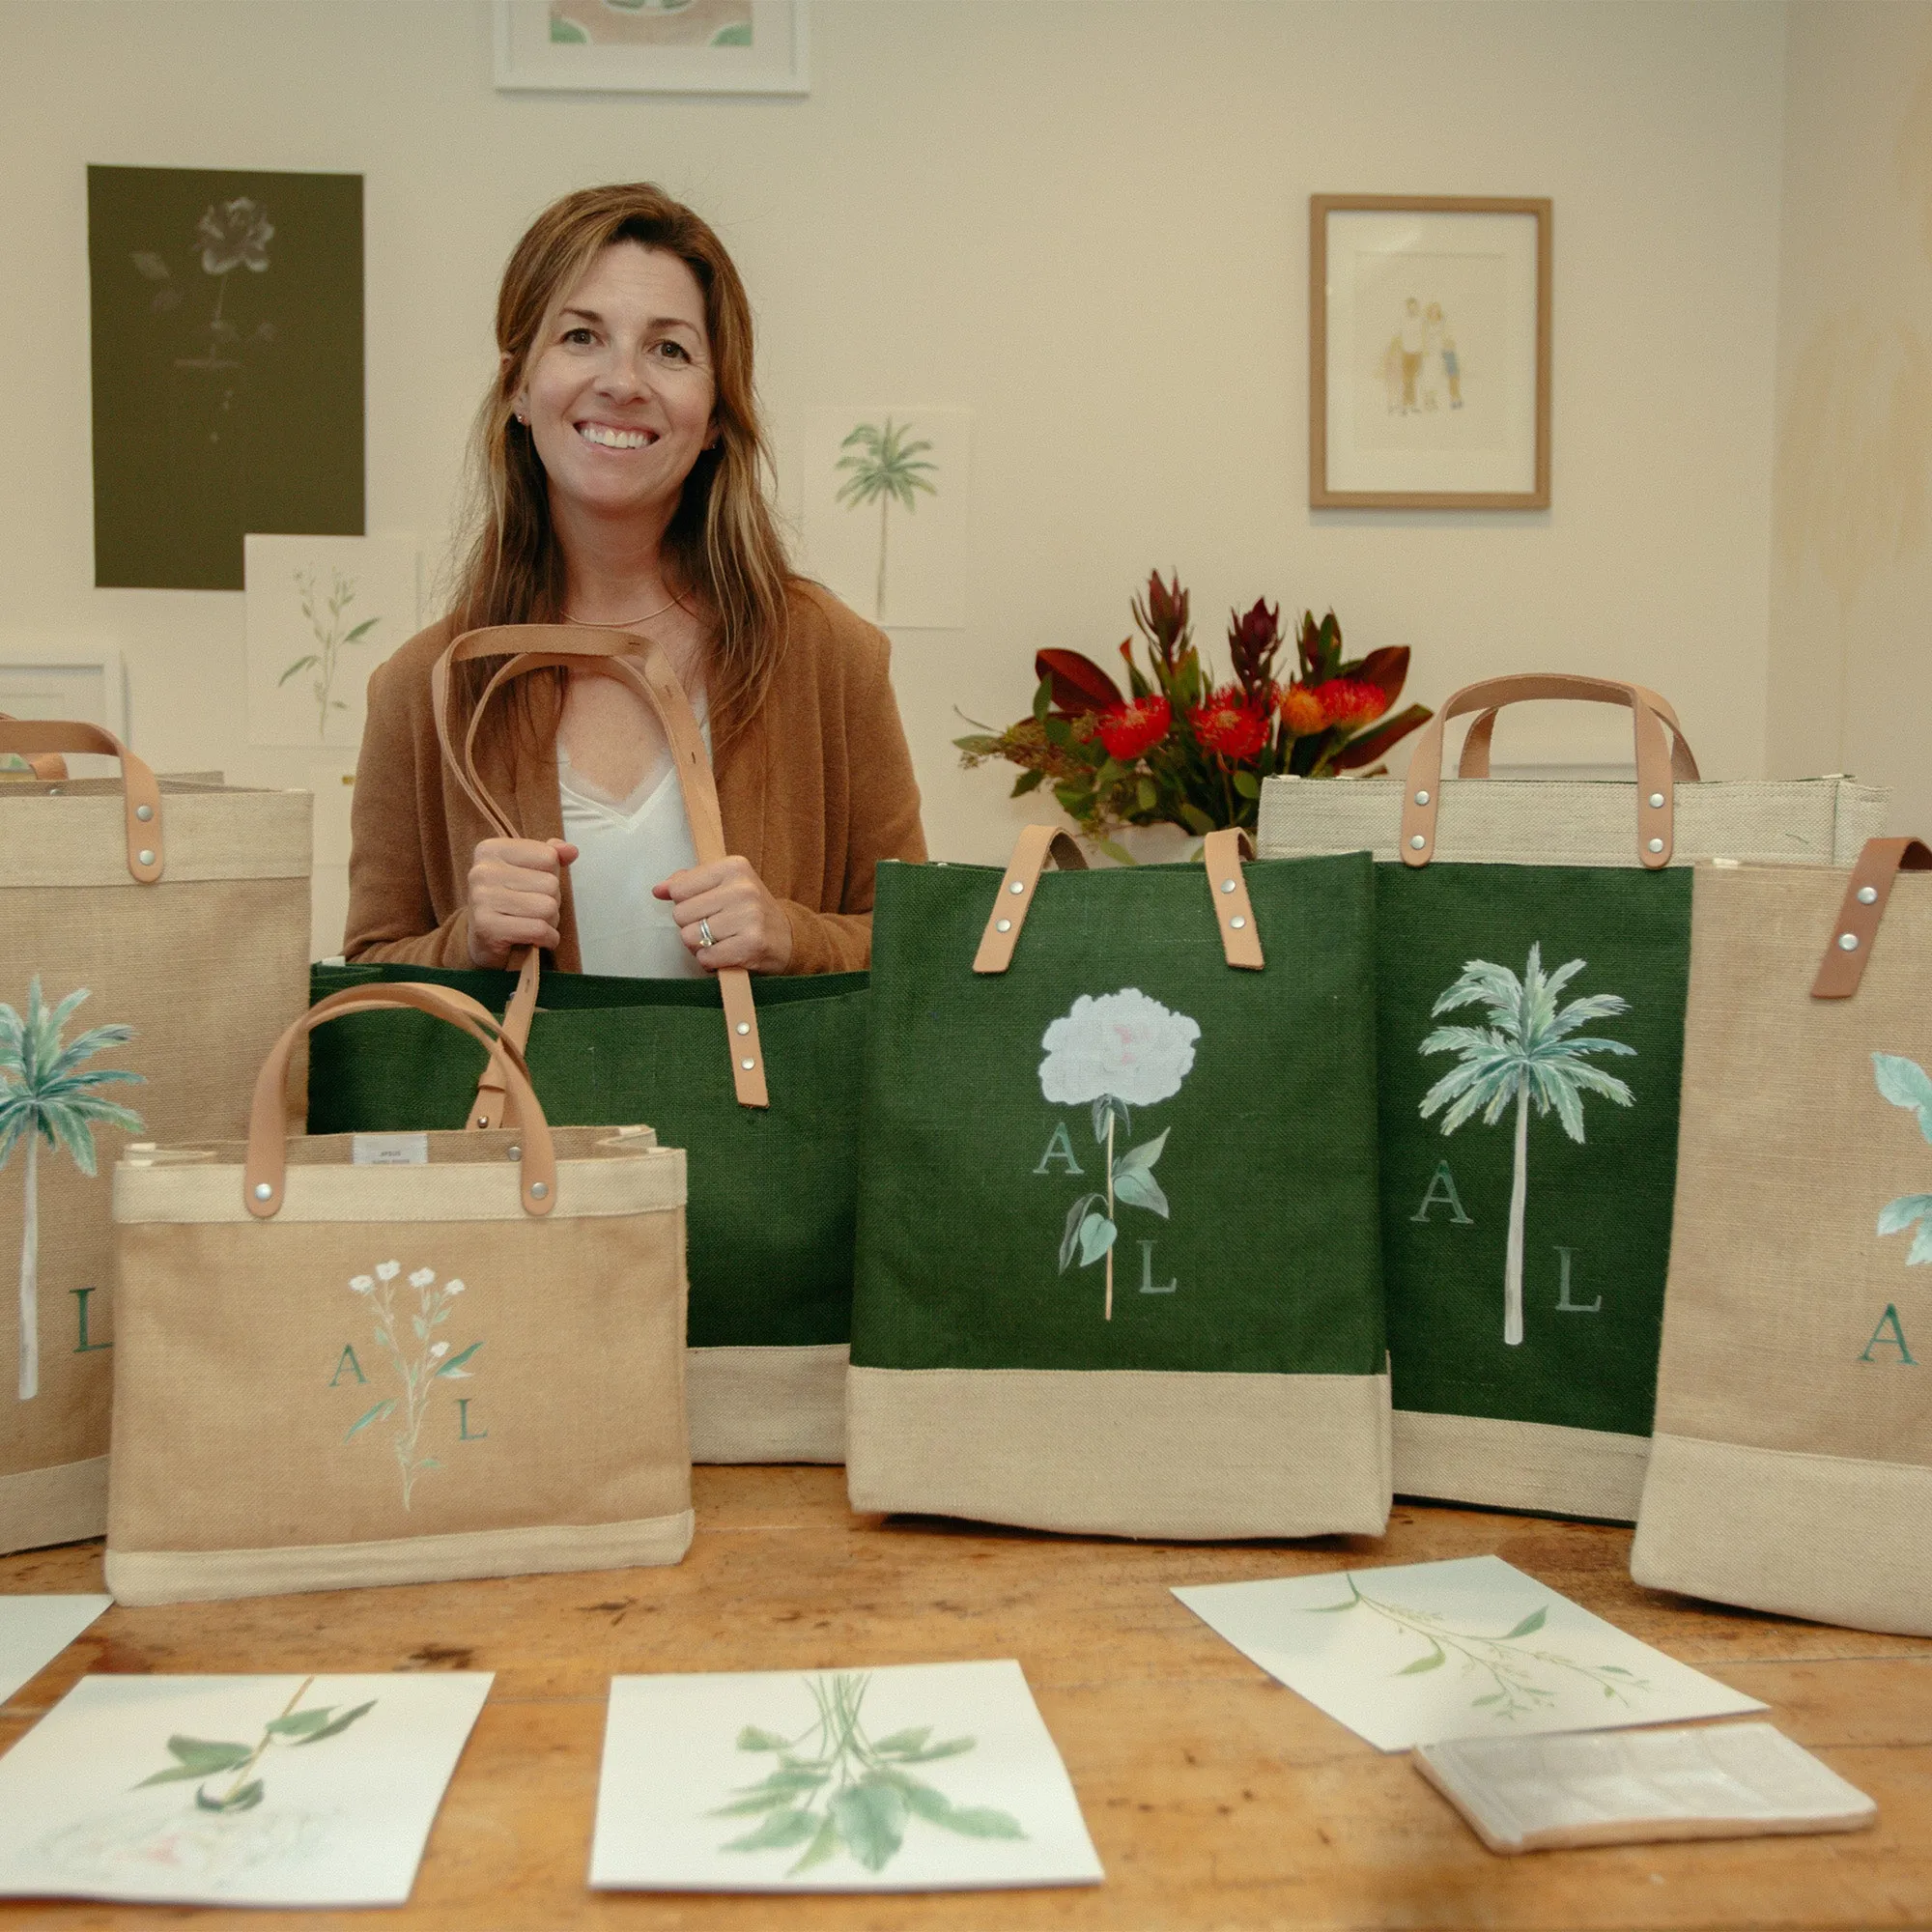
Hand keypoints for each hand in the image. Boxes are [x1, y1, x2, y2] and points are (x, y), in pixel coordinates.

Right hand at [467, 837, 577, 968]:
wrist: (483, 942)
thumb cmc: (510, 903)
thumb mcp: (529, 872)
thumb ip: (551, 856)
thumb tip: (571, 851)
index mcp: (491, 850)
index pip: (549, 856)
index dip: (550, 875)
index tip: (531, 886)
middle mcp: (482, 871)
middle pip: (550, 884)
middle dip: (551, 901)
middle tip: (531, 910)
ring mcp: (482, 899)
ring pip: (548, 907)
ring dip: (549, 921)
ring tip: (531, 923)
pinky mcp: (487, 928)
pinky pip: (540, 930)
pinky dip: (547, 938)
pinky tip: (534, 939)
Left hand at [654, 856, 793, 973]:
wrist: (789, 939)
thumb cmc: (749, 911)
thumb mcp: (724, 886)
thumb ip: (689, 883)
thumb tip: (658, 890)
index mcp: (734, 867)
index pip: (679, 888)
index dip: (685, 903)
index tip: (707, 906)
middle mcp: (743, 889)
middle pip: (680, 914)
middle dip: (692, 926)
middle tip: (715, 927)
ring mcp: (749, 917)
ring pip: (690, 937)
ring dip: (700, 945)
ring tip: (721, 941)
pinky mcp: (750, 945)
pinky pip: (705, 957)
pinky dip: (711, 961)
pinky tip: (727, 954)